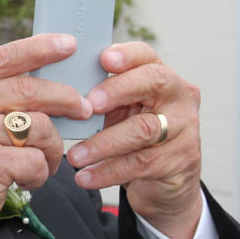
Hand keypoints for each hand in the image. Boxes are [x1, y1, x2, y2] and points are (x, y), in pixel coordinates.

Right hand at [0, 33, 92, 238]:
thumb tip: (49, 86)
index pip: (3, 58)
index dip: (40, 48)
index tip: (69, 44)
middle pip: (30, 89)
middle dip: (66, 98)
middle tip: (83, 109)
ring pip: (40, 127)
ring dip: (53, 148)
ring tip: (44, 162)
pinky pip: (36, 161)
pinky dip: (41, 174)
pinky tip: (27, 181)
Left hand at [66, 42, 203, 238]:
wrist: (164, 184)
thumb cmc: (131, 136)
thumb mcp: (118, 112)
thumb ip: (98, 97)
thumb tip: (54, 89)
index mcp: (161, 77)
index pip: (147, 56)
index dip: (127, 55)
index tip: (104, 59)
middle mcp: (179, 97)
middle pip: (153, 82)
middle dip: (117, 90)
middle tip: (88, 105)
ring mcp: (185, 129)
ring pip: (142, 129)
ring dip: (103, 143)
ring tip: (74, 156)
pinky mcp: (181, 161)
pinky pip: (140, 164)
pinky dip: (107, 171)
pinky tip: (84, 177)